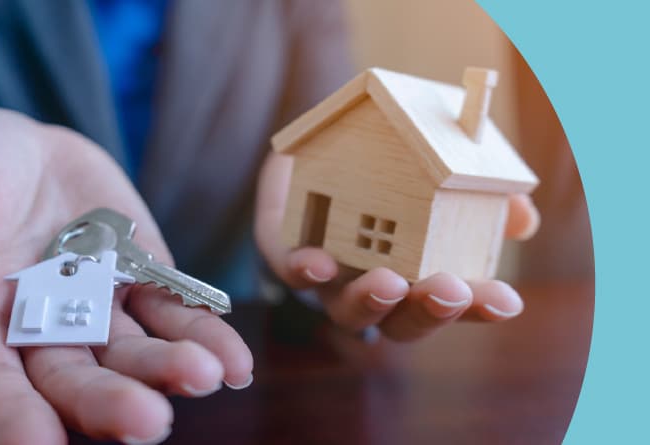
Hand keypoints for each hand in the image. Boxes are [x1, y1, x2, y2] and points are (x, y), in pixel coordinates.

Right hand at [0, 104, 252, 443]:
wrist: (25, 143)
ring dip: (169, 369)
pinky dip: (204, 332)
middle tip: (148, 421)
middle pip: (74, 379)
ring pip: (133, 352)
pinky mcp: (141, 278)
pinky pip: (174, 310)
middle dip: (110, 402)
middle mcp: (41, 327)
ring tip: (210, 375)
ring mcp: (98, 305)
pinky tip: (234, 360)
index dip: (12, 419)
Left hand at [255, 152, 539, 340]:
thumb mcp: (443, 161)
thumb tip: (523, 219)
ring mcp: (330, 276)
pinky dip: (305, 271)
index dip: (479, 307)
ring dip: (370, 301)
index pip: (453, 304)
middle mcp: (375, 285)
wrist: (325, 135)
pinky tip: (321, 263)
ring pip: (347, 311)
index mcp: (418, 272)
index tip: (507, 300)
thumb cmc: (395, 158)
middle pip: (402, 322)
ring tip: (390, 282)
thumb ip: (482, 190)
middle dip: (427, 310)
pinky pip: (290, 272)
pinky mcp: (286, 250)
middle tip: (449, 289)